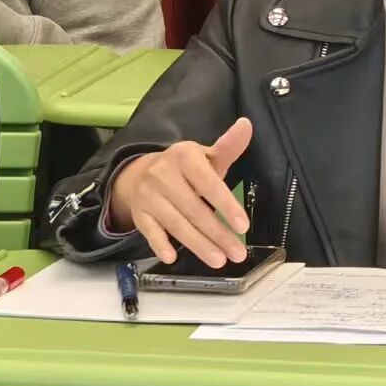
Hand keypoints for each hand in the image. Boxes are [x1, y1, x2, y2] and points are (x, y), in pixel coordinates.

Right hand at [108, 118, 253, 266]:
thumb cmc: (186, 168)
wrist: (141, 172)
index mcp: (184, 157)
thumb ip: (228, 147)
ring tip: (219, 260)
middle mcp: (163, 175)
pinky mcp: (139, 214)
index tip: (243, 226)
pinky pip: (149, 232)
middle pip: (194, 210)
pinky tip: (172, 258)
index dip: (226, 205)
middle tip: (237, 253)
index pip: (208, 184)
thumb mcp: (206, 156)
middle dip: (218, 234)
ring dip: (199, 245)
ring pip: (176, 224)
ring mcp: (149, 196)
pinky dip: (160, 244)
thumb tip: (246, 125)